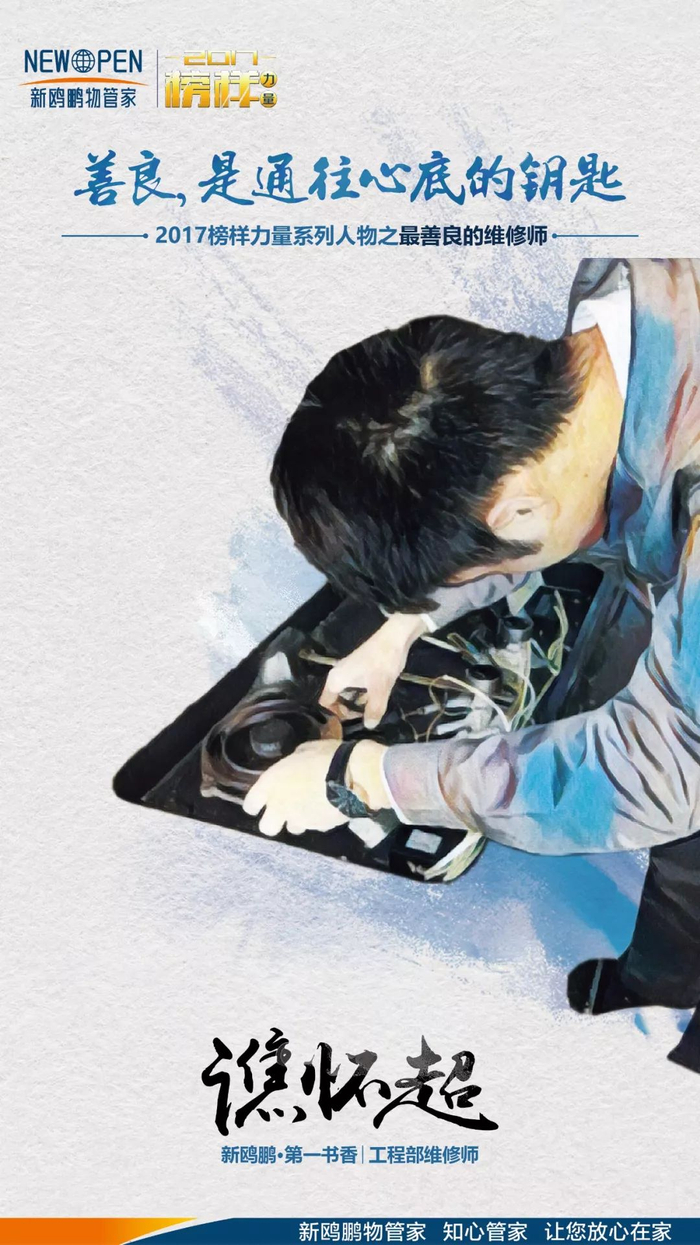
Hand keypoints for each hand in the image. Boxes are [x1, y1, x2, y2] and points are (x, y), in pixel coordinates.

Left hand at [242, 740, 346, 836]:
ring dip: (299, 820)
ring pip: (293, 828)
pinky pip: (315, 826)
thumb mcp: (305, 750)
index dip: (255, 804)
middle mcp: (280, 806)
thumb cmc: (325, 756)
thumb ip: (294, 762)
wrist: (353, 775)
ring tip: (311, 808)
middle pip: (267, 827)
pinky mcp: (319, 827)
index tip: (260, 803)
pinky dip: (319, 819)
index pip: (251, 803)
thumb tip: (296, 763)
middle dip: (274, 821)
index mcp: (272, 783)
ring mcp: (300, 819)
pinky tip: (328, 807)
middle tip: (284, 811)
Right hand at [319, 614, 427, 728]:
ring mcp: (348, 671)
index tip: (346, 726)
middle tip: (357, 724)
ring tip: (365, 717)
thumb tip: (369, 726)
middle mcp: (338, 675)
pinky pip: (354, 688)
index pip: (325, 704)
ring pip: (346, 694)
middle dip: (344, 713)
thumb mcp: (380, 689)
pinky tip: (373, 704)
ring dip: (354, 705)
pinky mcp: (359, 669)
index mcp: (336, 680)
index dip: (333, 717)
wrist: (395, 637)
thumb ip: (374, 709)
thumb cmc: (383, 662)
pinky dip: (361, 697)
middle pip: (334, 700)